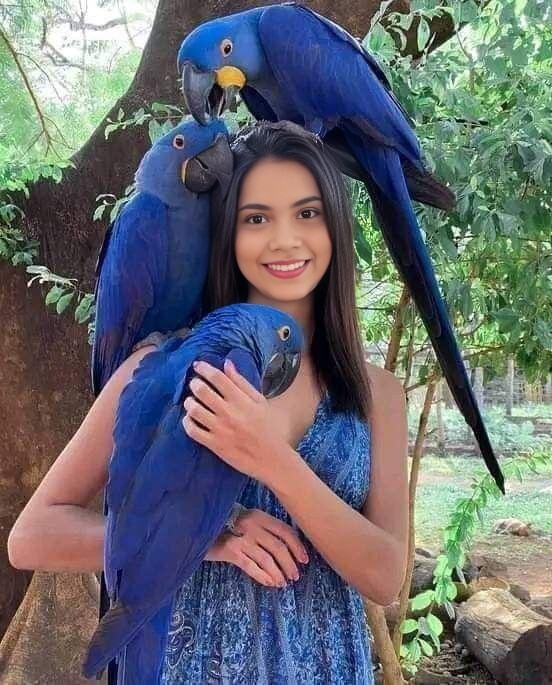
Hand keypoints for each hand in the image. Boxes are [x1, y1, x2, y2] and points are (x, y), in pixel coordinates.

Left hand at [181, 359, 291, 484]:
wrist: (272, 459)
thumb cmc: (269, 428)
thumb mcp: (260, 402)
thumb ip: (241, 382)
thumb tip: (227, 363)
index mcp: (241, 400)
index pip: (218, 378)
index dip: (205, 369)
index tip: (197, 365)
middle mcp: (229, 413)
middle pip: (202, 391)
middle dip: (194, 384)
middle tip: (194, 384)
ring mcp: (220, 429)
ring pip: (194, 410)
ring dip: (189, 402)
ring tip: (191, 401)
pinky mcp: (214, 445)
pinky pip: (192, 431)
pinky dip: (187, 422)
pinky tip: (190, 419)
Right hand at [204, 507, 309, 586]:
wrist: (201, 529)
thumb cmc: (229, 528)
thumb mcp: (249, 524)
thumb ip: (266, 531)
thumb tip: (290, 550)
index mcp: (260, 515)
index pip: (285, 530)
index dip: (297, 547)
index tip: (304, 560)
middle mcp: (252, 523)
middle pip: (278, 546)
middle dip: (289, 564)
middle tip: (294, 576)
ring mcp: (241, 536)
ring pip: (266, 558)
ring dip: (278, 573)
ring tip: (282, 583)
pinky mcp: (230, 550)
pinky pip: (252, 566)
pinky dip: (263, 576)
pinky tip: (269, 583)